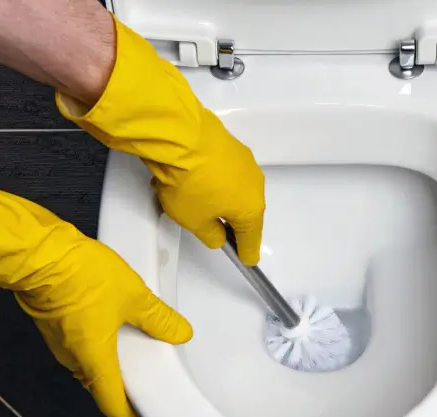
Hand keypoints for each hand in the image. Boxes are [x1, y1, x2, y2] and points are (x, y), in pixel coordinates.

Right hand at [16, 238, 192, 416]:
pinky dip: (102, 346)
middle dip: (127, 394)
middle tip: (151, 394)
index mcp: (94, 360)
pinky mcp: (54, 324)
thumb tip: (179, 333)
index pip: (115, 406)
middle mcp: (73, 358)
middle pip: (103, 387)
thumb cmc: (78, 276)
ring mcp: (60, 342)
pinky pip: (82, 345)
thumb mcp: (133, 296)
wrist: (36, 253)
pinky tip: (117, 331)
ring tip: (140, 361)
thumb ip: (159, 318)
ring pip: (91, 364)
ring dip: (114, 366)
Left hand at [144, 108, 264, 265]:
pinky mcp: (231, 145)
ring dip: (216, 196)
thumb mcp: (194, 222)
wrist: (181, 137)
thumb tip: (219, 234)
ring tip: (188, 198)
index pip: (251, 238)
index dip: (246, 251)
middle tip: (213, 228)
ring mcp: (244, 162)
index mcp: (251, 209)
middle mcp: (255, 185)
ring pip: (232, 187)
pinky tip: (188, 177)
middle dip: (228, 220)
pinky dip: (210, 177)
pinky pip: (223, 169)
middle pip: (243, 210)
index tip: (247, 260)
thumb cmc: (191, 186)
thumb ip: (211, 235)